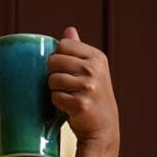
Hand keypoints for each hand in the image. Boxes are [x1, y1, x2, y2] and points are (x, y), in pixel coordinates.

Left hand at [47, 24, 118, 147]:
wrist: (103, 126)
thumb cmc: (92, 96)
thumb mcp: (91, 70)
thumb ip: (78, 50)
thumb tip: (68, 30)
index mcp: (96, 57)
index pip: (63, 45)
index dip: (58, 57)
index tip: (65, 69)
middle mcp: (94, 69)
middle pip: (54, 61)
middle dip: (53, 73)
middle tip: (65, 85)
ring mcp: (88, 87)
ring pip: (53, 80)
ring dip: (55, 89)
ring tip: (68, 95)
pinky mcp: (80, 104)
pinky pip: (55, 97)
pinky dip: (57, 103)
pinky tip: (68, 106)